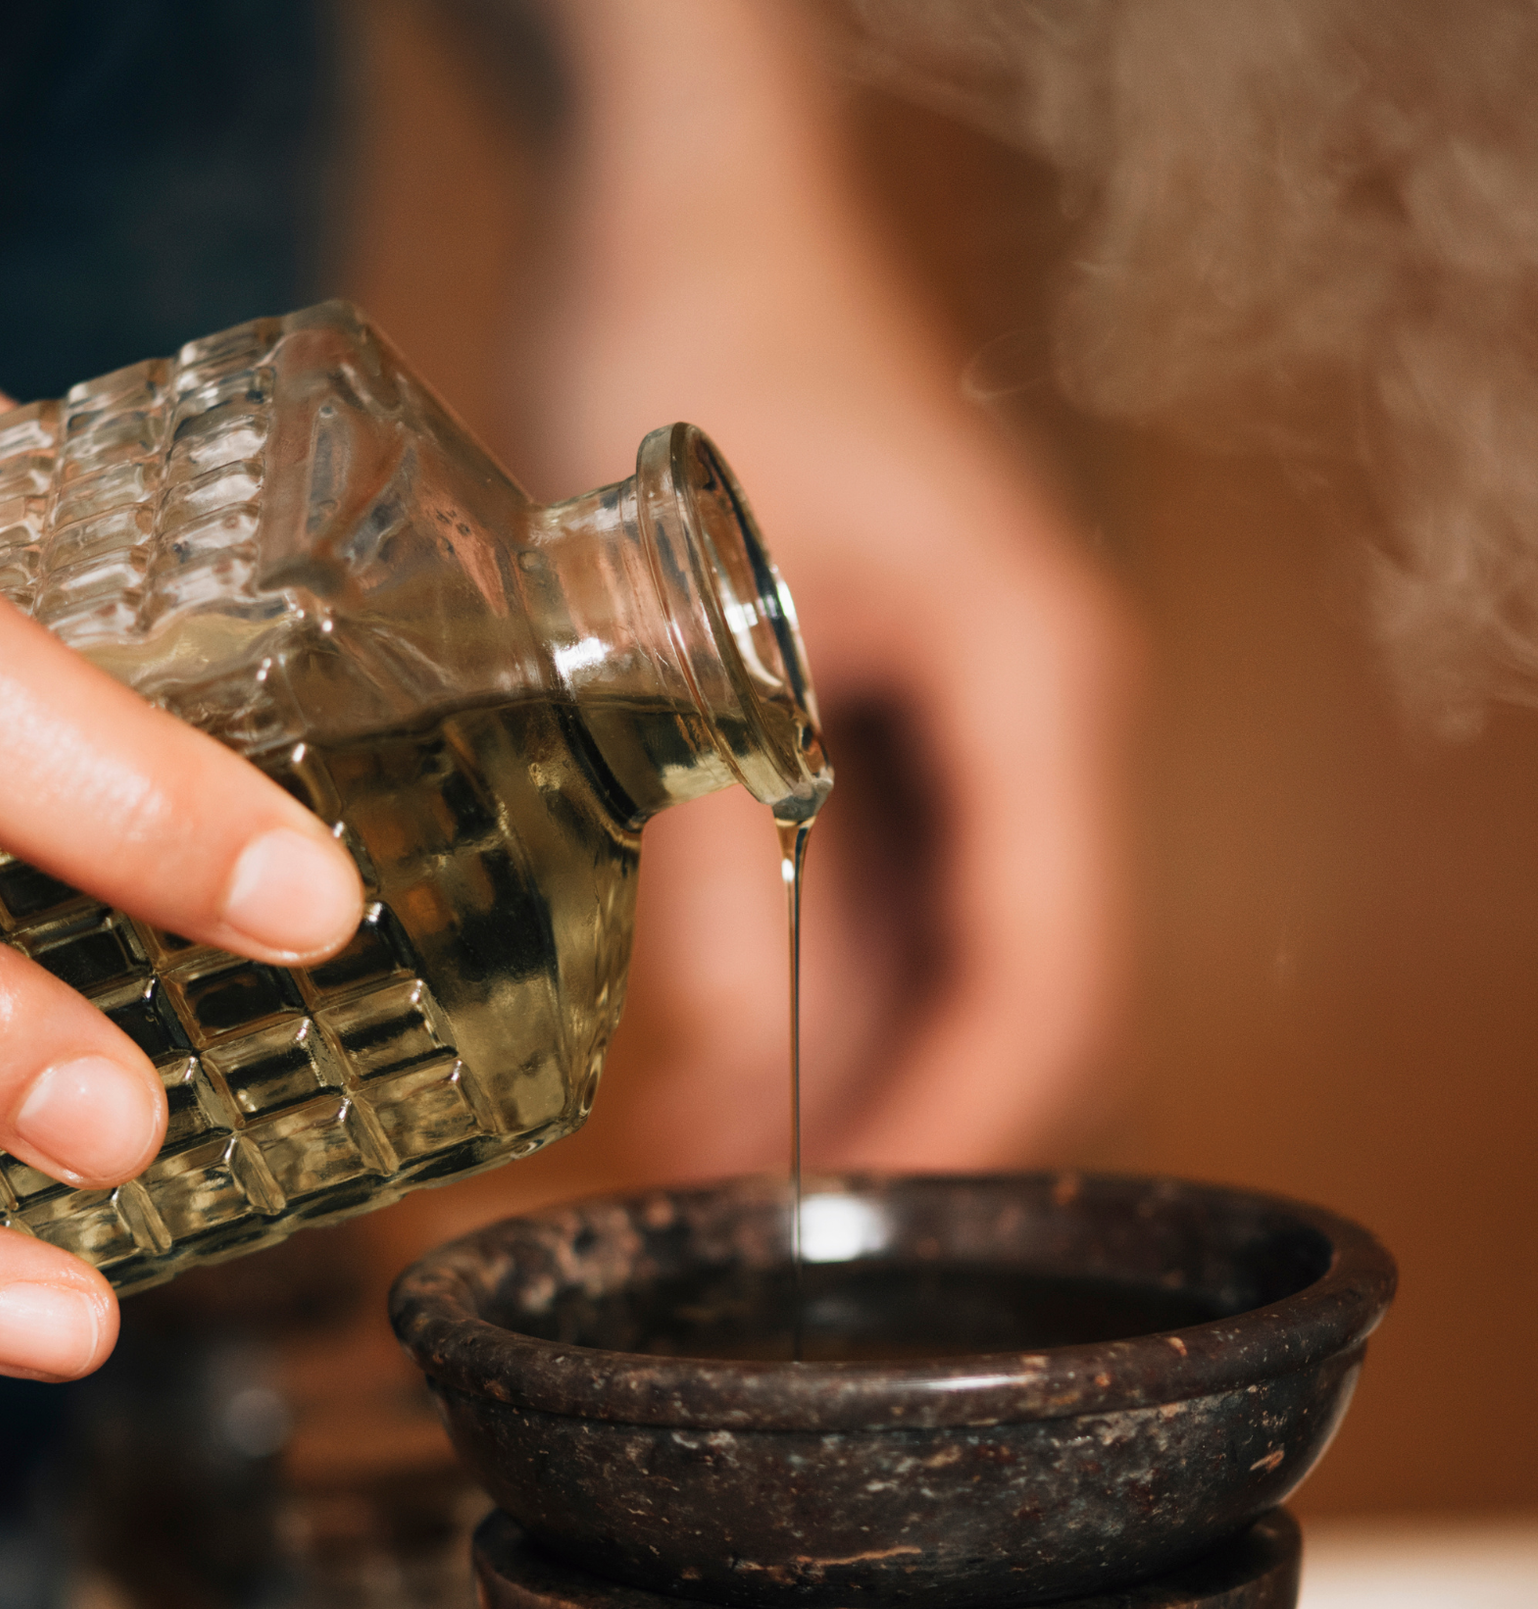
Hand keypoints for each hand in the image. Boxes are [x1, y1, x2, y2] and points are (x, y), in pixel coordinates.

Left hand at [525, 0, 1136, 1181]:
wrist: (677, 224)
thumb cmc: (697, 360)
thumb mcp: (680, 632)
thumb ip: (709, 862)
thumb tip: (717, 1090)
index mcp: (1039, 692)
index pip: (1059, 974)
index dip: (965, 1129)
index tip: (842, 1232)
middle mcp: (1026, 735)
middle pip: (1020, 1002)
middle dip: (902, 1138)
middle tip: (755, 1256)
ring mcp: (955, 746)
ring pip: (942, 979)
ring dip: (844, 1091)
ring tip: (706, 1196)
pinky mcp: (876, 746)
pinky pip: (870, 921)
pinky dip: (798, 1013)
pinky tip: (695, 1080)